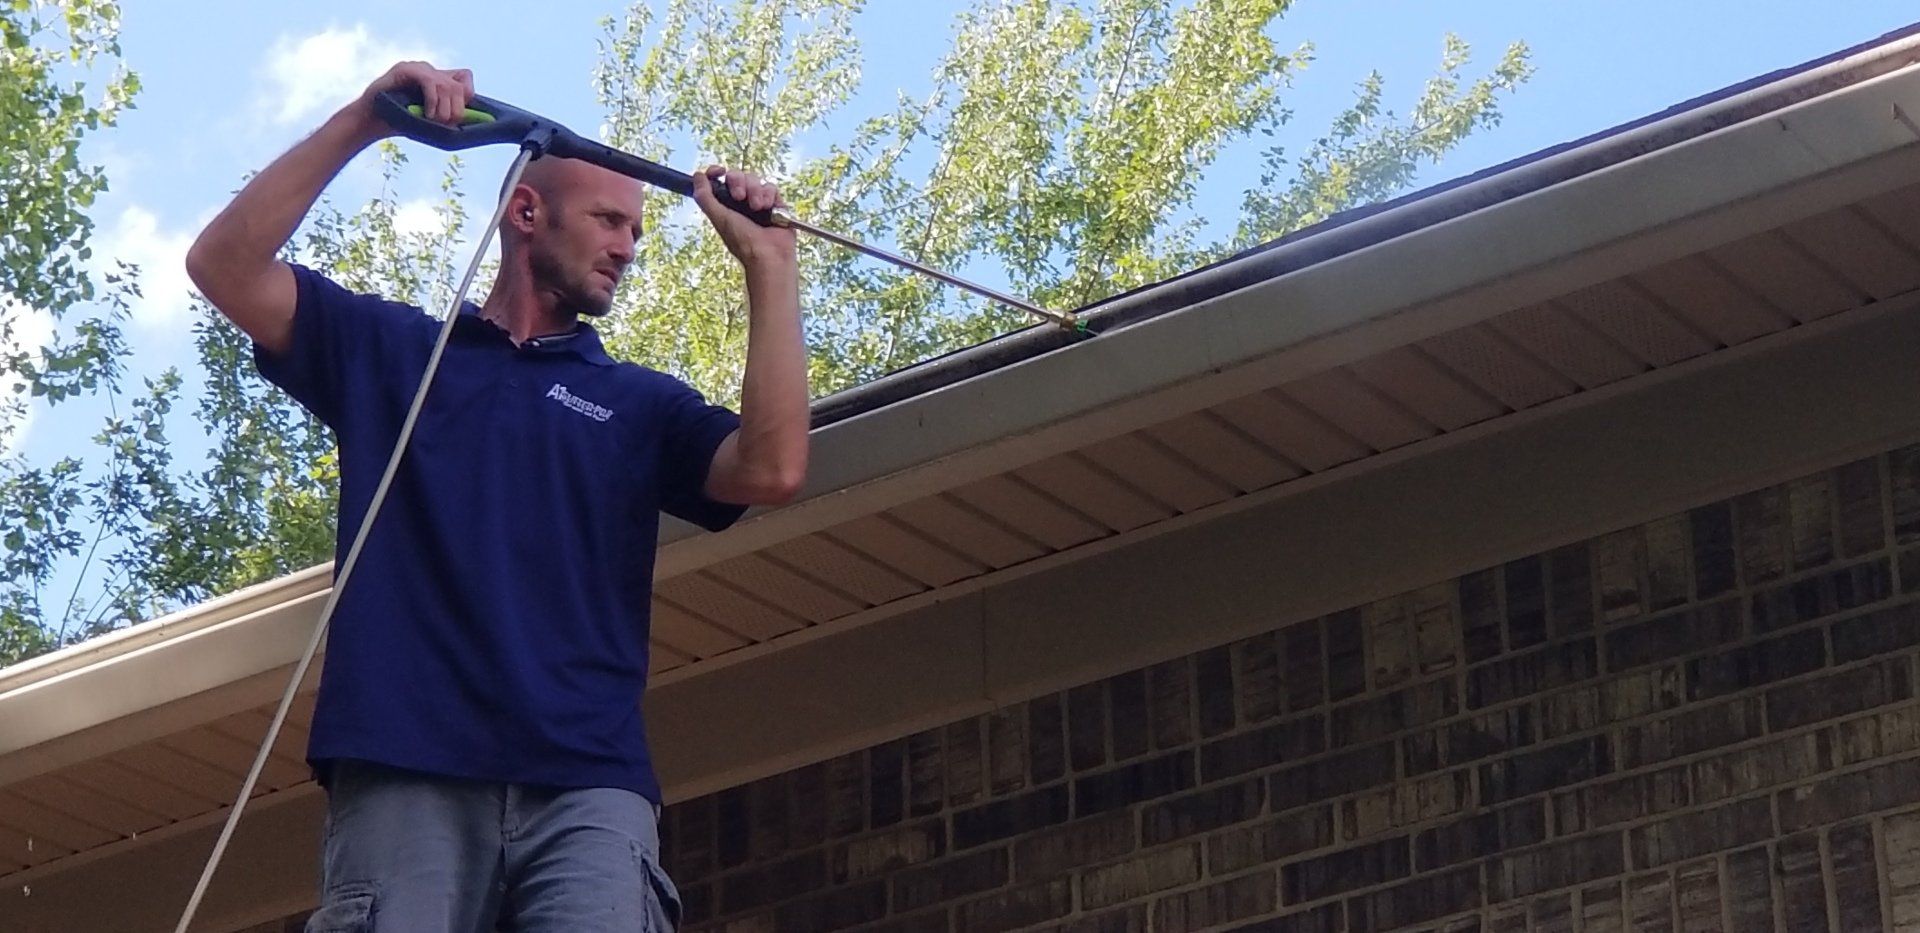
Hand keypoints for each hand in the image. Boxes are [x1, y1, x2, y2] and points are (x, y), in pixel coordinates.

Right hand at [351, 61, 473, 134]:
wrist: (370, 121)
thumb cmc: (399, 121)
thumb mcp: (430, 120)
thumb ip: (447, 115)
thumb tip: (470, 120)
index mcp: (436, 79)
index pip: (465, 77)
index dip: (467, 96)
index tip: (459, 115)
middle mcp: (429, 70)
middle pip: (459, 85)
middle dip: (457, 109)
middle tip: (446, 124)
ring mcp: (416, 68)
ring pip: (447, 85)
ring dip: (445, 109)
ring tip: (433, 121)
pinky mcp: (405, 69)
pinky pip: (429, 81)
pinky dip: (433, 100)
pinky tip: (428, 114)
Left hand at [692, 166, 797, 269]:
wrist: (768, 254)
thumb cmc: (742, 241)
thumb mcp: (718, 218)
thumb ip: (705, 197)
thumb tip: (697, 176)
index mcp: (726, 205)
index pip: (719, 180)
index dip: (716, 172)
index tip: (719, 171)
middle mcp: (742, 202)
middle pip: (737, 175)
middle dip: (738, 182)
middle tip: (739, 197)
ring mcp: (759, 202)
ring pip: (755, 180)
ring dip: (755, 191)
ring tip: (757, 208)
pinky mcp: (776, 204)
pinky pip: (771, 187)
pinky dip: (768, 196)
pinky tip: (768, 209)